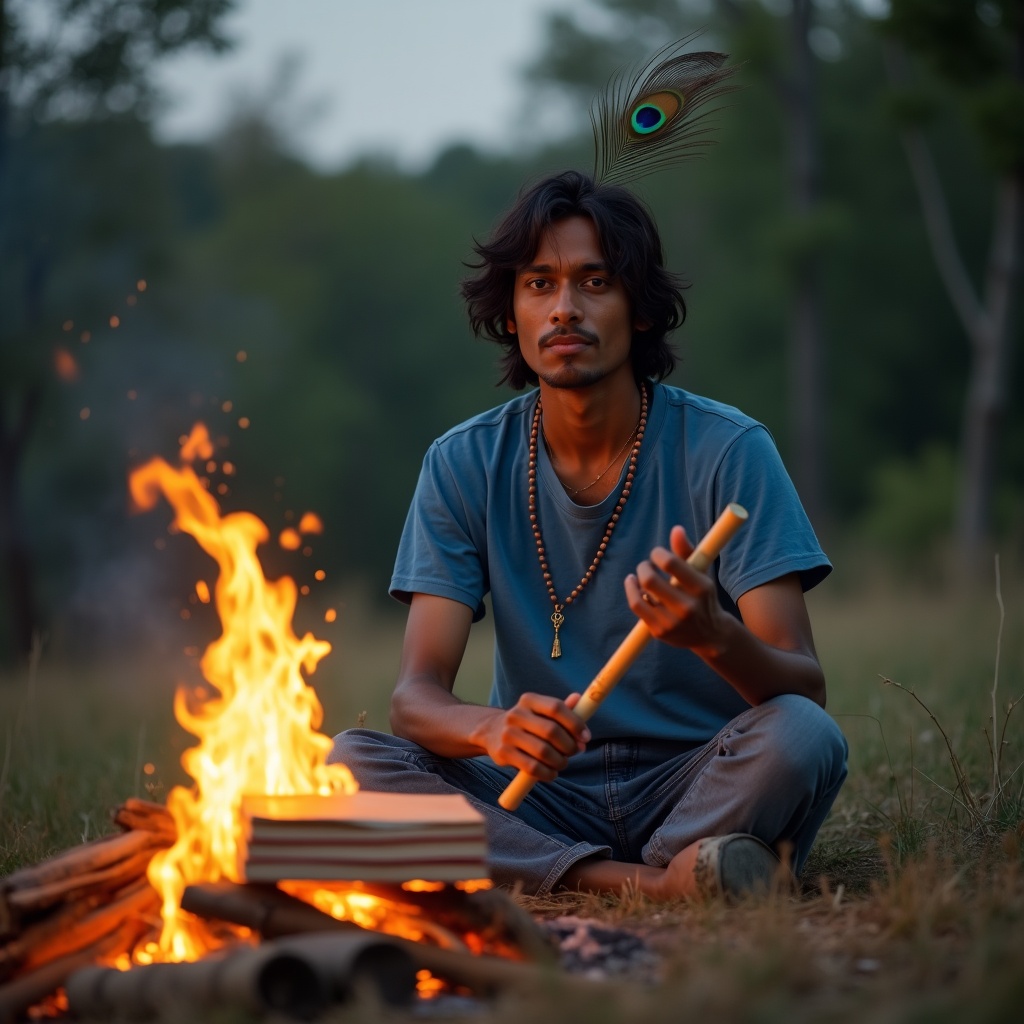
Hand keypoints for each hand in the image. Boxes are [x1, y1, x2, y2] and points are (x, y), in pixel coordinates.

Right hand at [478, 692, 589, 780]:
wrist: (491, 732)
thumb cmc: (527, 723)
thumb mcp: (541, 712)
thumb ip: (561, 709)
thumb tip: (579, 699)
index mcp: (529, 700)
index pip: (556, 708)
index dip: (575, 723)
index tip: (586, 737)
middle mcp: (516, 714)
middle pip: (551, 731)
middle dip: (569, 745)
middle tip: (575, 751)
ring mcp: (508, 734)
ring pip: (543, 752)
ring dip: (560, 761)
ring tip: (563, 763)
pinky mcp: (503, 753)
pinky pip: (532, 767)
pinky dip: (547, 773)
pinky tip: (552, 773)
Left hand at [624, 524, 731, 654]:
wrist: (710, 635)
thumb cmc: (703, 596)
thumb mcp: (701, 574)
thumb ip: (687, 551)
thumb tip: (676, 529)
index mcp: (701, 588)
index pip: (671, 563)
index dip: (657, 554)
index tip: (657, 554)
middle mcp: (688, 607)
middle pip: (650, 580)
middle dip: (643, 567)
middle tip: (646, 565)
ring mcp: (673, 622)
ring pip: (641, 594)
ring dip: (635, 579)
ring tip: (637, 575)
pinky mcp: (660, 632)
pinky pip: (637, 606)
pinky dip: (631, 591)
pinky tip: (633, 584)